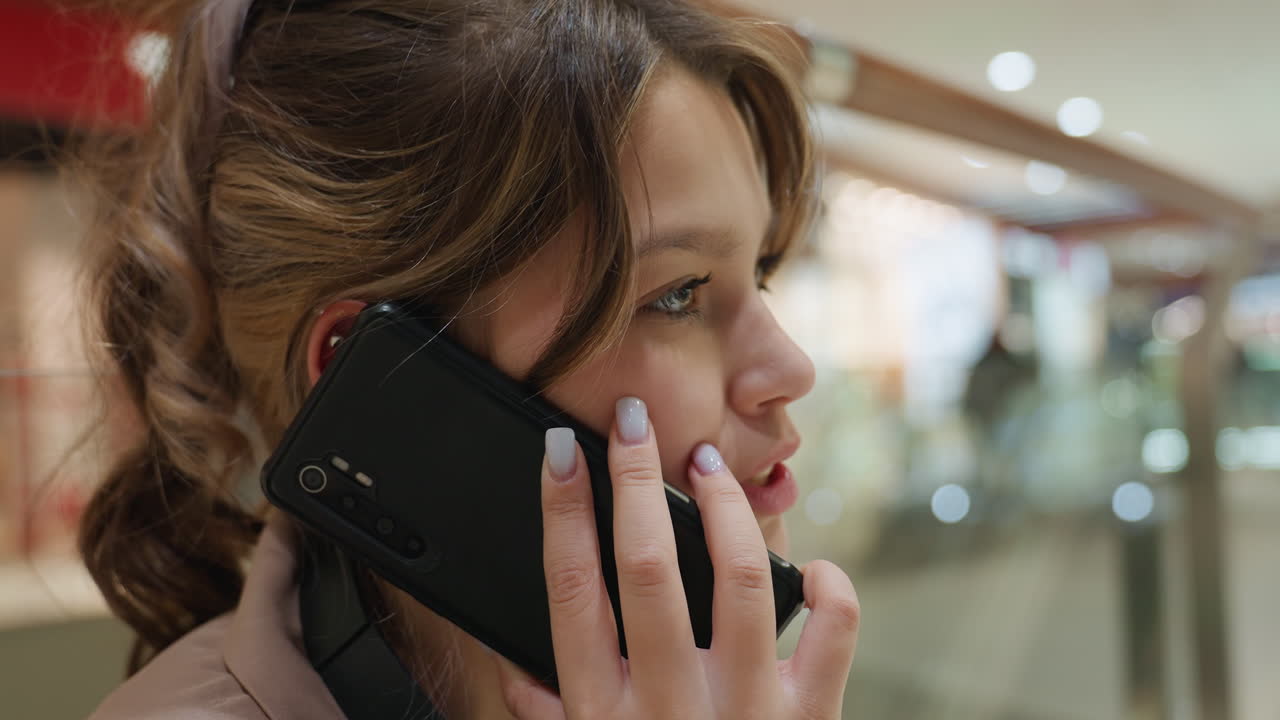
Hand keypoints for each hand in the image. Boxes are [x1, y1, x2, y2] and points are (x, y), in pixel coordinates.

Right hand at [490, 396, 859, 718]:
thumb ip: (546, 718)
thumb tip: (513, 673)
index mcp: (604, 714)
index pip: (572, 590)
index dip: (561, 511)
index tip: (560, 451)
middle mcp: (671, 704)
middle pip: (649, 566)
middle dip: (635, 479)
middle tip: (631, 420)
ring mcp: (746, 711)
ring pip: (740, 578)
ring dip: (725, 508)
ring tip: (708, 464)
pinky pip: (832, 635)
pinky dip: (831, 589)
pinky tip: (814, 564)